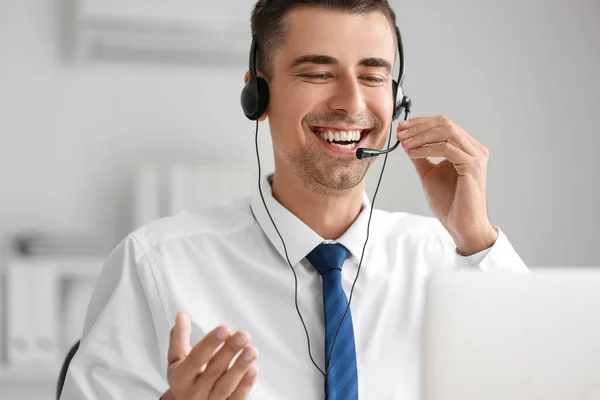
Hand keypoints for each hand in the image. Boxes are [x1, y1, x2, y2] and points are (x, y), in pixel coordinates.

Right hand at [163, 312, 257, 399]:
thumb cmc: (185, 379)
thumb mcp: (177, 360)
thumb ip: (179, 338)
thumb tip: (182, 315)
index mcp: (181, 377)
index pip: (196, 358)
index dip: (210, 343)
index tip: (224, 329)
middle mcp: (194, 392)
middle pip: (214, 370)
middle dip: (229, 351)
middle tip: (243, 335)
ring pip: (226, 385)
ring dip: (240, 367)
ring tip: (251, 350)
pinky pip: (236, 398)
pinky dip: (245, 384)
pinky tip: (253, 368)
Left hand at [397, 115, 497, 255]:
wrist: (461, 224)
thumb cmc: (450, 202)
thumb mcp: (429, 174)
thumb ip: (421, 157)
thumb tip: (407, 142)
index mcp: (466, 148)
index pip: (443, 124)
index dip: (420, 123)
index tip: (401, 127)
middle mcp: (474, 149)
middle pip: (445, 124)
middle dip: (418, 126)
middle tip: (400, 133)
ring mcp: (475, 156)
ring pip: (446, 132)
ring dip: (421, 135)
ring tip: (404, 143)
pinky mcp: (472, 166)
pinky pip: (446, 149)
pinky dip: (426, 148)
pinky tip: (412, 153)